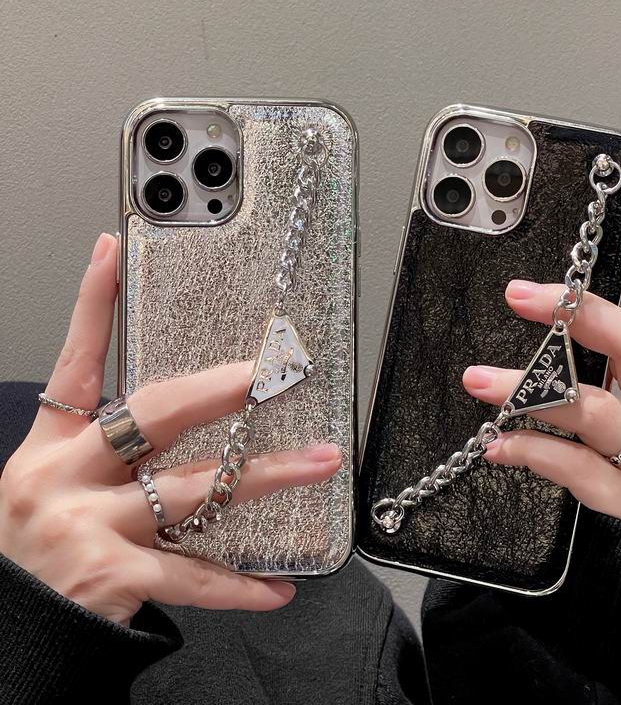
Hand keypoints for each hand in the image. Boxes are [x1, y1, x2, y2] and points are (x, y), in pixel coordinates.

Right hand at [0, 233, 341, 625]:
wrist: (13, 639)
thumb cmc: (33, 558)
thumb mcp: (50, 489)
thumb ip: (102, 452)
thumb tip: (169, 414)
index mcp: (51, 451)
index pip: (75, 362)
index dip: (92, 304)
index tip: (112, 251)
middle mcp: (66, 479)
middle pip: (153, 413)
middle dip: (218, 388)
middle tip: (268, 370)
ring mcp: (89, 527)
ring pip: (193, 487)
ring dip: (267, 474)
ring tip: (319, 462)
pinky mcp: (111, 579)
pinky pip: (193, 576)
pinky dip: (239, 586)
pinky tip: (278, 589)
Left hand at [462, 188, 620, 538]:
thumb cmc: (618, 472)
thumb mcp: (608, 412)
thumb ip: (581, 371)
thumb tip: (532, 313)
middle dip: (583, 316)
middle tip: (521, 295)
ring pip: (604, 417)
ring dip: (535, 393)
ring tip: (479, 381)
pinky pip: (586, 478)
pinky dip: (538, 454)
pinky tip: (498, 444)